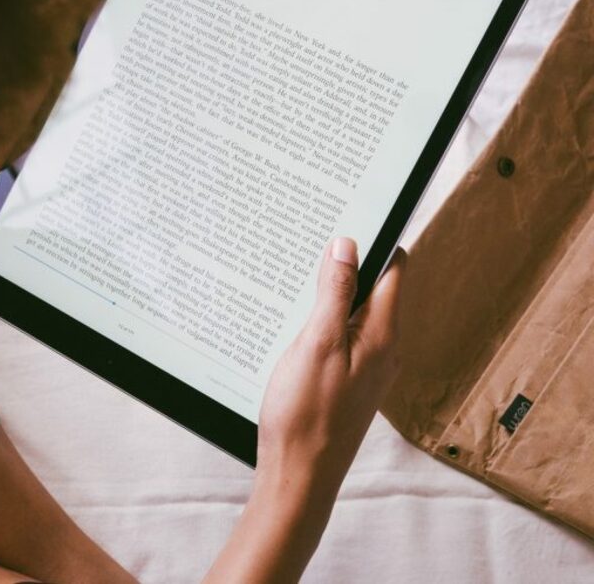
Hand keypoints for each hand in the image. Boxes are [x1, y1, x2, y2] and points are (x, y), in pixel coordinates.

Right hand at [257, 237, 404, 496]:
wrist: (298, 475)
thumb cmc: (305, 415)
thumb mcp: (316, 343)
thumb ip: (333, 292)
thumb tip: (346, 246)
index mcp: (383, 335)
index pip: (394, 270)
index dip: (375, 239)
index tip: (349, 214)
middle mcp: (383, 349)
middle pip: (374, 288)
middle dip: (348, 261)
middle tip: (312, 239)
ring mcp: (366, 367)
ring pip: (354, 313)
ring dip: (331, 292)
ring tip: (297, 276)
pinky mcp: (346, 382)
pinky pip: (341, 337)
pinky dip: (322, 320)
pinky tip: (294, 322)